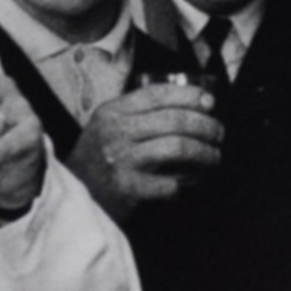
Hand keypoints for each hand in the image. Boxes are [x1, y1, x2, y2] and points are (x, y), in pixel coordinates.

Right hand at [65, 84, 223, 218]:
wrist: (72, 196)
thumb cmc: (97, 159)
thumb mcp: (107, 126)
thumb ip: (138, 112)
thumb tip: (191, 104)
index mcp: (112, 112)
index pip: (157, 94)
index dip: (189, 95)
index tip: (210, 102)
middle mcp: (116, 132)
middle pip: (174, 120)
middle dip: (206, 126)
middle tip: (218, 134)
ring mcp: (121, 161)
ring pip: (178, 147)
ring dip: (204, 153)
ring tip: (213, 157)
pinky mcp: (128, 189)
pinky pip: (170, 183)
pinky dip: (186, 183)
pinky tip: (189, 183)